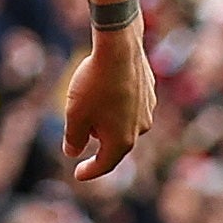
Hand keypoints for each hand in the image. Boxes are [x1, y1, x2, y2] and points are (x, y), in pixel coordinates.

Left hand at [61, 25, 155, 180]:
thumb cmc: (94, 84)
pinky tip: (106, 89)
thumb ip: (73, 139)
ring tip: (90, 104)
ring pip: (124, 122)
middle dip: (96, 141)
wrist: (119, 48)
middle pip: (115, 143)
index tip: (78, 174)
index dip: (89, 171)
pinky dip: (117, 104)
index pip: (104, 164)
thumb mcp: (75, 115)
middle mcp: (140, 129)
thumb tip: (72, 152)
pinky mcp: (149, 91)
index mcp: (121, 141)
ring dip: (107, 120)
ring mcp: (147, 110)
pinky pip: (131, 105)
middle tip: (79, 134)